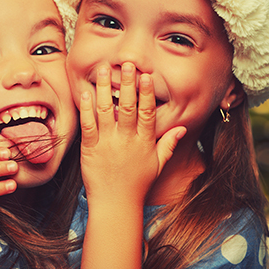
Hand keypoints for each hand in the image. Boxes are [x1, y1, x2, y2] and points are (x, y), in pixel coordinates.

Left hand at [78, 62, 185, 205]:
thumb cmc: (137, 185)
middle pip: (127, 107)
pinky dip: (87, 109)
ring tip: (103, 69)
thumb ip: (169, 144)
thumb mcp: (158, 164)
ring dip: (104, 88)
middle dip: (127, 84)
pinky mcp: (91, 149)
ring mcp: (108, 144)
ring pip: (106, 111)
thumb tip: (182, 129)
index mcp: (144, 142)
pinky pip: (88, 125)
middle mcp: (127, 140)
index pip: (147, 113)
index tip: (146, 76)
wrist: (116, 204)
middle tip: (127, 64)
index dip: (147, 93)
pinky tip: (86, 93)